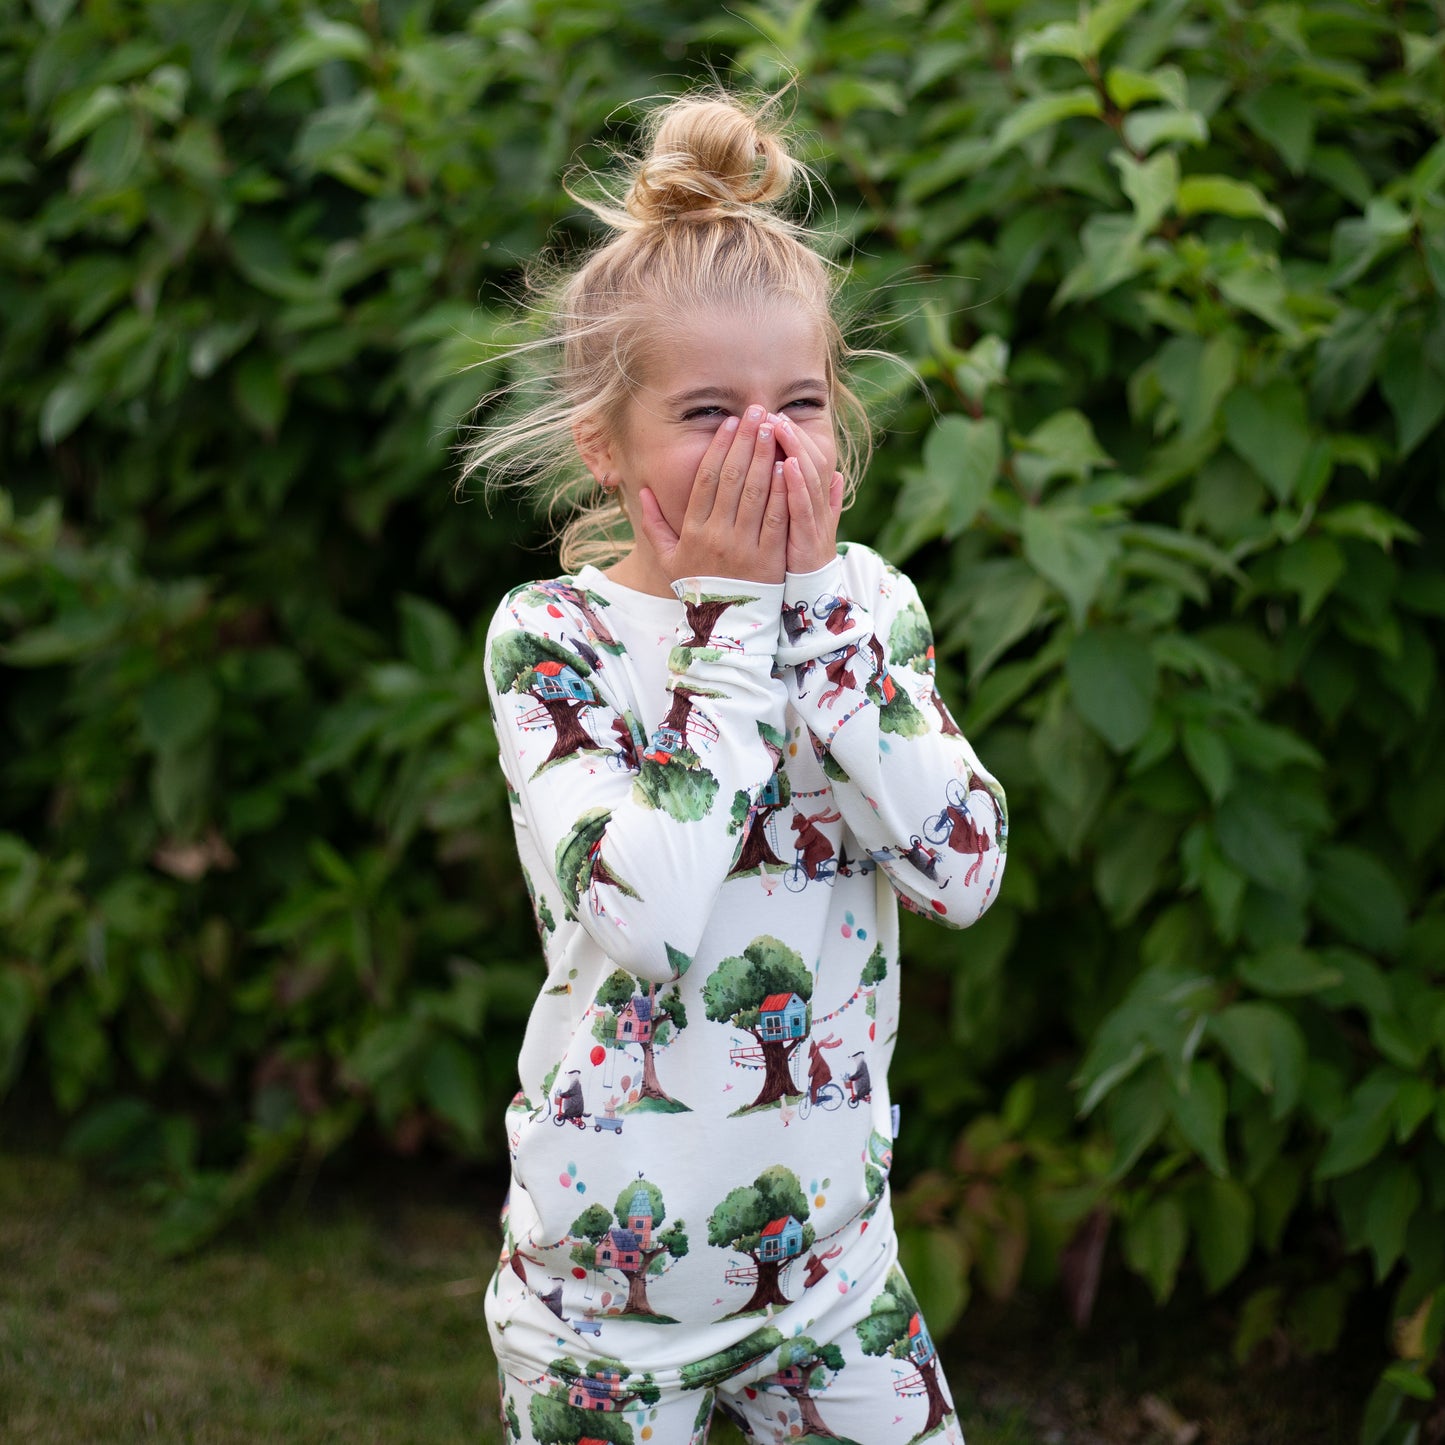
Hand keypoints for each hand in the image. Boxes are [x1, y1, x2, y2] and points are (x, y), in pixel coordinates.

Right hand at [636, 405, 788, 585]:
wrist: (726, 627)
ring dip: (765, 456)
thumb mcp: (668, 559)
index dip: (719, 448)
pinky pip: (776, 517)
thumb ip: (653, 525)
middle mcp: (717, 535)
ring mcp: (744, 546)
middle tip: (757, 412)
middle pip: (733, 478)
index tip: (730, 423)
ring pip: (756, 492)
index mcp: (693, 531)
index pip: (707, 480)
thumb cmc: (699, 587)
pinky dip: (783, 489)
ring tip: (774, 428)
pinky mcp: (769, 558)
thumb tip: (642, 492)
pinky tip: (789, 464)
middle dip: (746, 442)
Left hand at [770, 412, 843, 573]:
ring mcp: (814, 521)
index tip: (776, 416)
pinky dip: (797, 485)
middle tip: (771, 413)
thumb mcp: (812, 524)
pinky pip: (802, 508)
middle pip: (808, 461)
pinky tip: (788, 465)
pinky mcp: (806, 538)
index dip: (794, 437)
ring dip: (794, 450)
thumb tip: (837, 476)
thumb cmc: (805, 556)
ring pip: (808, 478)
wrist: (812, 594)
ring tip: (778, 427)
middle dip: (791, 436)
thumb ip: (824, 500)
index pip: (807, 458)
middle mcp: (818, 505)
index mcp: (816, 499)